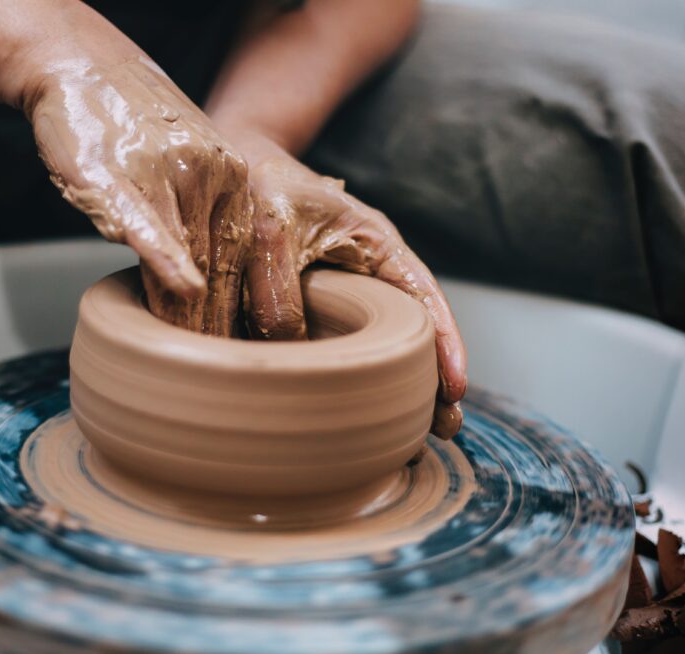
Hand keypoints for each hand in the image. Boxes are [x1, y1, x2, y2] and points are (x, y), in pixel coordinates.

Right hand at [24, 57, 251, 335]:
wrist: (80, 64)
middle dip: (215, 323)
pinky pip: (148, 223)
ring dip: (189, 312)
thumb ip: (201, 216)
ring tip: (194, 355)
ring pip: (187, 255)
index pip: (239, 259)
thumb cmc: (131, 125)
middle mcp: (210, 173)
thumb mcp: (186, 163)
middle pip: (217, 265)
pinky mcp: (117, 175)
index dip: (234, 310)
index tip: (234, 350)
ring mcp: (166, 172)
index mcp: (233, 176)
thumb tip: (204, 283)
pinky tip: (181, 286)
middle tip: (217, 368)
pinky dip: (165, 257)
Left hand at [238, 137, 467, 437]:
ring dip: (396, 398)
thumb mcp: (270, 220)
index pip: (422, 297)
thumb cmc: (259, 186)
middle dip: (433, 384)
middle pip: (410, 337)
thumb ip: (277, 277)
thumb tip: (287, 343)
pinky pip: (331, 362)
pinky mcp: (305, 324)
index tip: (456, 388)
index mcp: (374, 246)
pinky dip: (345, 396)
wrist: (228, 173)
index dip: (444, 342)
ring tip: (410, 448)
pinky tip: (350, 432)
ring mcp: (338, 307)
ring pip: (375, 356)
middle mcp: (364, 281)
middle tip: (446, 431)